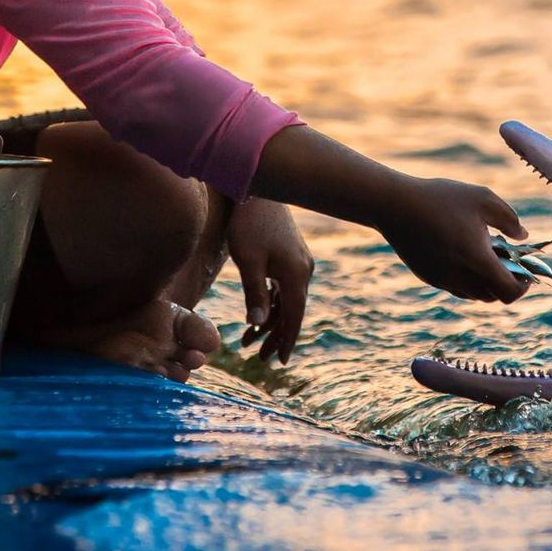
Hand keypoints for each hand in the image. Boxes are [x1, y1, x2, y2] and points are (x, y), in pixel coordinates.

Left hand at [227, 197, 314, 363]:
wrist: (257, 188)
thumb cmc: (249, 224)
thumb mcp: (249, 260)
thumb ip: (255, 293)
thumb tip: (258, 323)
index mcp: (296, 274)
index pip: (294, 316)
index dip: (287, 341)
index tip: (279, 362)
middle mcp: (303, 270)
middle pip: (292, 312)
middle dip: (275, 336)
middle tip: (259, 359)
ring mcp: (298, 262)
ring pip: (287, 301)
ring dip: (270, 321)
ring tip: (248, 341)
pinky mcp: (289, 255)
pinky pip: (283, 288)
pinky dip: (271, 303)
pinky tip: (255, 315)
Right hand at [377, 178, 529, 302]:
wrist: (394, 205)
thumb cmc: (441, 198)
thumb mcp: (483, 198)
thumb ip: (509, 219)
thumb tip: (522, 237)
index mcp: (477, 260)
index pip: (510, 292)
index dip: (524, 285)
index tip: (525, 269)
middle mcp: (460, 277)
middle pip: (493, 296)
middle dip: (505, 281)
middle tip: (506, 257)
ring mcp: (442, 280)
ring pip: (474, 293)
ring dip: (485, 281)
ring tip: (484, 252)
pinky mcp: (428, 277)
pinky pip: (456, 286)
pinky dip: (467, 277)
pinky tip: (462, 251)